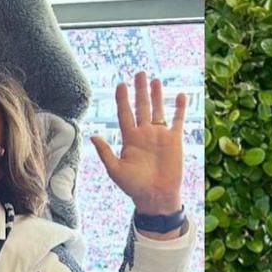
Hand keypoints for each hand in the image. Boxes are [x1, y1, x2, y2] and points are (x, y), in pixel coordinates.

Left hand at [91, 71, 184, 215]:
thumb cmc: (134, 187)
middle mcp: (144, 134)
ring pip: (158, 109)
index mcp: (129, 138)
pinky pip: (178, 120)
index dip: (122, 99)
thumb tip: (92, 136)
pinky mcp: (174, 140)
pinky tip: (180, 95)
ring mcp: (160, 135)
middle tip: (139, 73)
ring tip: (155, 80)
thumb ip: (105, 152)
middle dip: (140, 90)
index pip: (125, 113)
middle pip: (141, 106)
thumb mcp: (115, 170)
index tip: (120, 84)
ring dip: (157, 95)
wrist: (156, 197)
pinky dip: (179, 108)